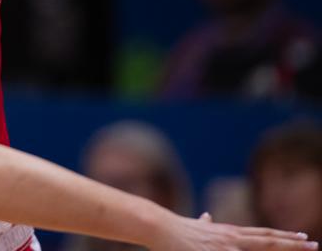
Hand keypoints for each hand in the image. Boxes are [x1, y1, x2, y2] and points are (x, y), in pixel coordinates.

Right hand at [150, 212, 316, 250]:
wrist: (159, 225)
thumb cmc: (175, 228)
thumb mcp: (195, 225)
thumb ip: (204, 223)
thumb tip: (206, 216)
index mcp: (229, 232)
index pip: (263, 235)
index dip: (284, 237)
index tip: (303, 238)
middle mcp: (231, 238)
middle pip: (268, 241)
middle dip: (293, 244)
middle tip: (314, 244)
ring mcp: (225, 247)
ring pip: (260, 249)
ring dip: (281, 249)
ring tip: (303, 249)